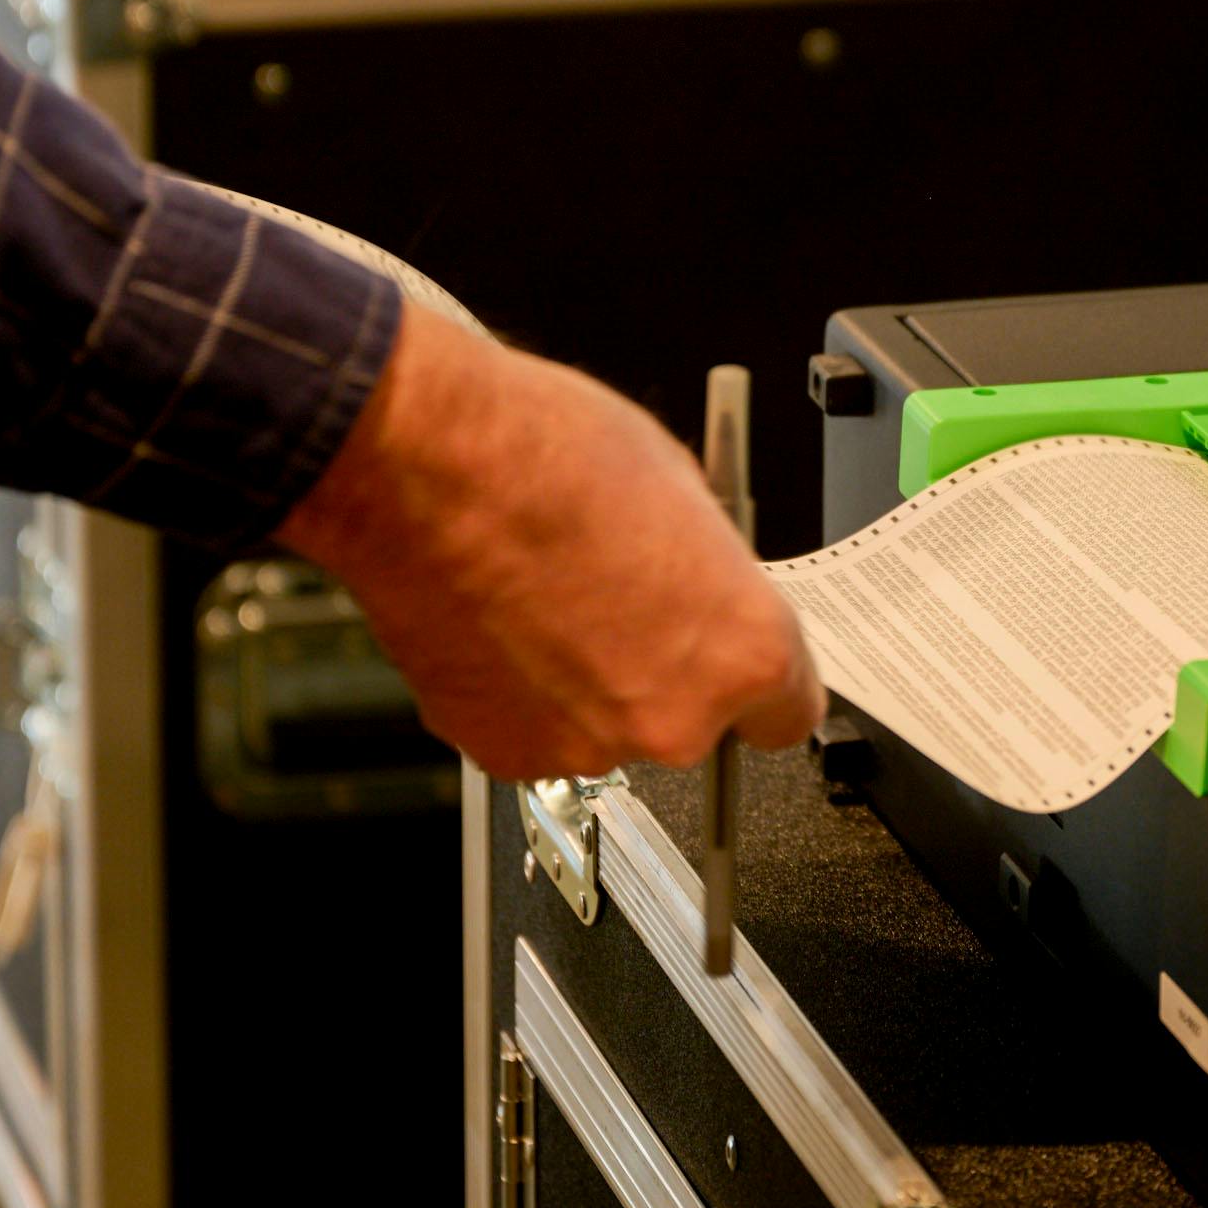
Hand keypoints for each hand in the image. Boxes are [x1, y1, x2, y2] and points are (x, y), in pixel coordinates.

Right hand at [280, 307, 824, 778]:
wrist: (420, 463)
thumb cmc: (542, 455)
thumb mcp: (680, 484)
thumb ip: (709, 569)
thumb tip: (705, 588)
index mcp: (742, 651)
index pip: (788, 710)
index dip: (753, 677)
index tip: (731, 658)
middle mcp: (672, 718)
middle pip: (692, 720)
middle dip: (664, 670)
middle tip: (621, 601)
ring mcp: (583, 745)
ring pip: (607, 727)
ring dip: (588, 683)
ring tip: (546, 599)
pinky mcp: (500, 753)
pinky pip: (534, 731)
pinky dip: (522, 694)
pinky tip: (502, 623)